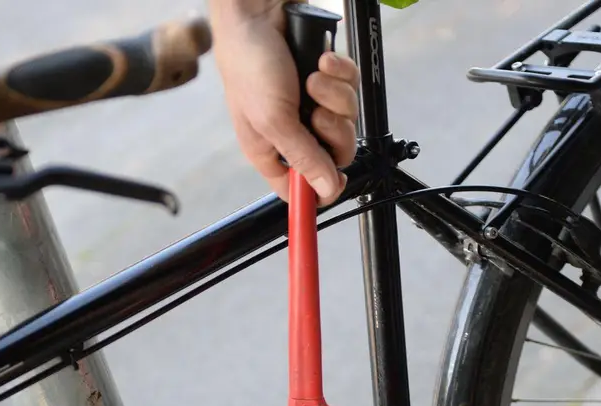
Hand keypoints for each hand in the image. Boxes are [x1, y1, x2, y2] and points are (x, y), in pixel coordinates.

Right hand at [210, 0, 360, 203]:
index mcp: (270, 149)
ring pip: (347, 118)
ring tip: (313, 78)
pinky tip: (321, 61)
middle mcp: (293, 130)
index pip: (300, 188)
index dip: (319, 189)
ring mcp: (312, 103)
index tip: (335, 182)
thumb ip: (303, 158)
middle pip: (335, 154)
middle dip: (334, 131)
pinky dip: (340, 73)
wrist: (259, 10)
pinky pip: (351, 87)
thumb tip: (324, 191)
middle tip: (318, 115)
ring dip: (335, 96)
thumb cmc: (250, 63)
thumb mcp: (273, 120)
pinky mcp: (327, 78)